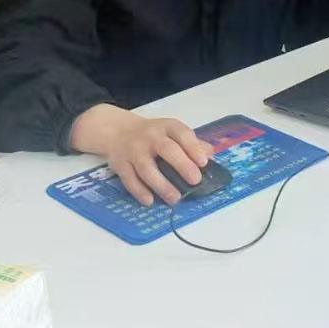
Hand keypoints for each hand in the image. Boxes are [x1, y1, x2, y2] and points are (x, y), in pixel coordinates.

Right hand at [69, 104, 211, 206]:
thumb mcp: (172, 131)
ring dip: (161, 185)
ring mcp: (133, 150)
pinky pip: (129, 179)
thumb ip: (191, 142)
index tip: (204, 163)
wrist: (117, 131)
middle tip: (195, 181)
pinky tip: (150, 201)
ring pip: (147, 168)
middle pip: (166, 150)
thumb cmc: (153, 134)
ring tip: (175, 198)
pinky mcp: (120, 164)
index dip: (193, 148)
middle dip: (182, 165)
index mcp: (167, 126)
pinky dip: (139, 191)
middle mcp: (150, 137)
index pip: (182, 134)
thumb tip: (210, 155)